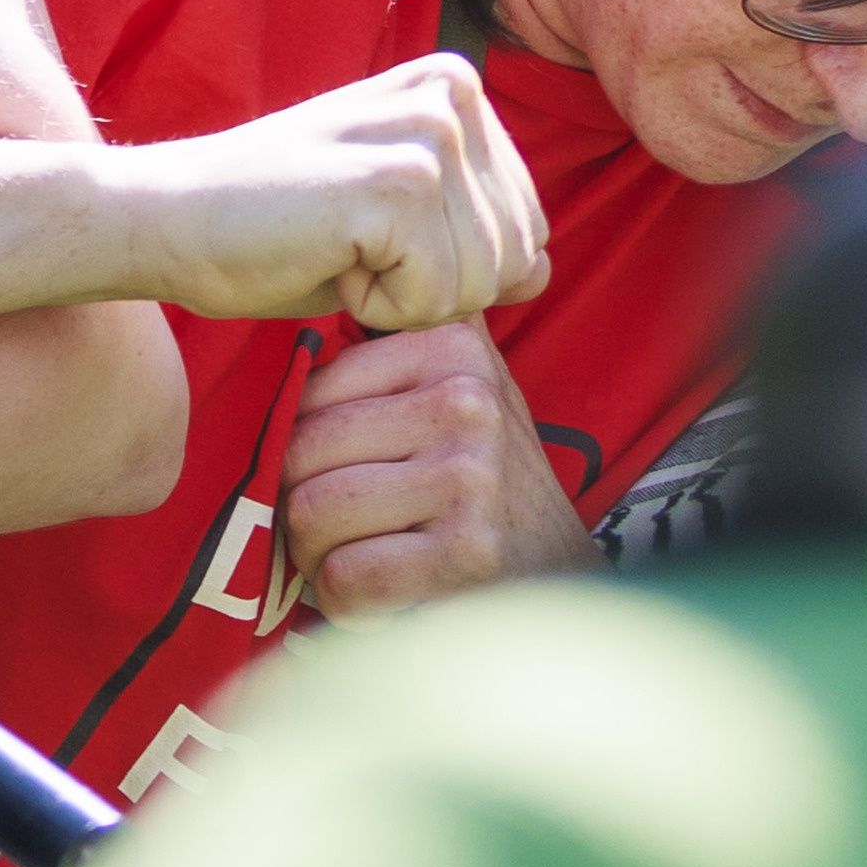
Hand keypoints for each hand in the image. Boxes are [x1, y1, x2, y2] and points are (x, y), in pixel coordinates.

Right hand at [108, 54, 548, 327]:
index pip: (528, 232)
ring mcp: (427, 133)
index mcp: (455, 88)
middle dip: (434, 285)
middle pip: (515, 259)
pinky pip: (435, 298)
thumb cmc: (270, 228)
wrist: (166, 220)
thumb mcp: (391, 221)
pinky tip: (323, 259)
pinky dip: (377, 303)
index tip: (365, 232)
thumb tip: (541, 268)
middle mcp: (452, 95)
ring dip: (403, 296)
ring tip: (333, 249)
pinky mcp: (397, 182)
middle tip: (347, 246)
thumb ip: (471, 232)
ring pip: (481, 284)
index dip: (447, 265)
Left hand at [280, 320, 595, 614]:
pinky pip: (347, 577)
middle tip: (337, 533)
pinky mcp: (468, 555)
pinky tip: (381, 601)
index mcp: (452, 350)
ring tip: (355, 562)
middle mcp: (466, 405)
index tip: (346, 476)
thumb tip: (346, 263)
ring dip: (317, 558)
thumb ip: (407, 336)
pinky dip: (346, 603)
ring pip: (312, 513)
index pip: (310, 392)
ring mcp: (469, 479)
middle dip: (300, 506)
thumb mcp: (463, 389)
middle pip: (300, 453)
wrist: (567, 582)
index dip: (305, 449)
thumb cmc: (489, 486)